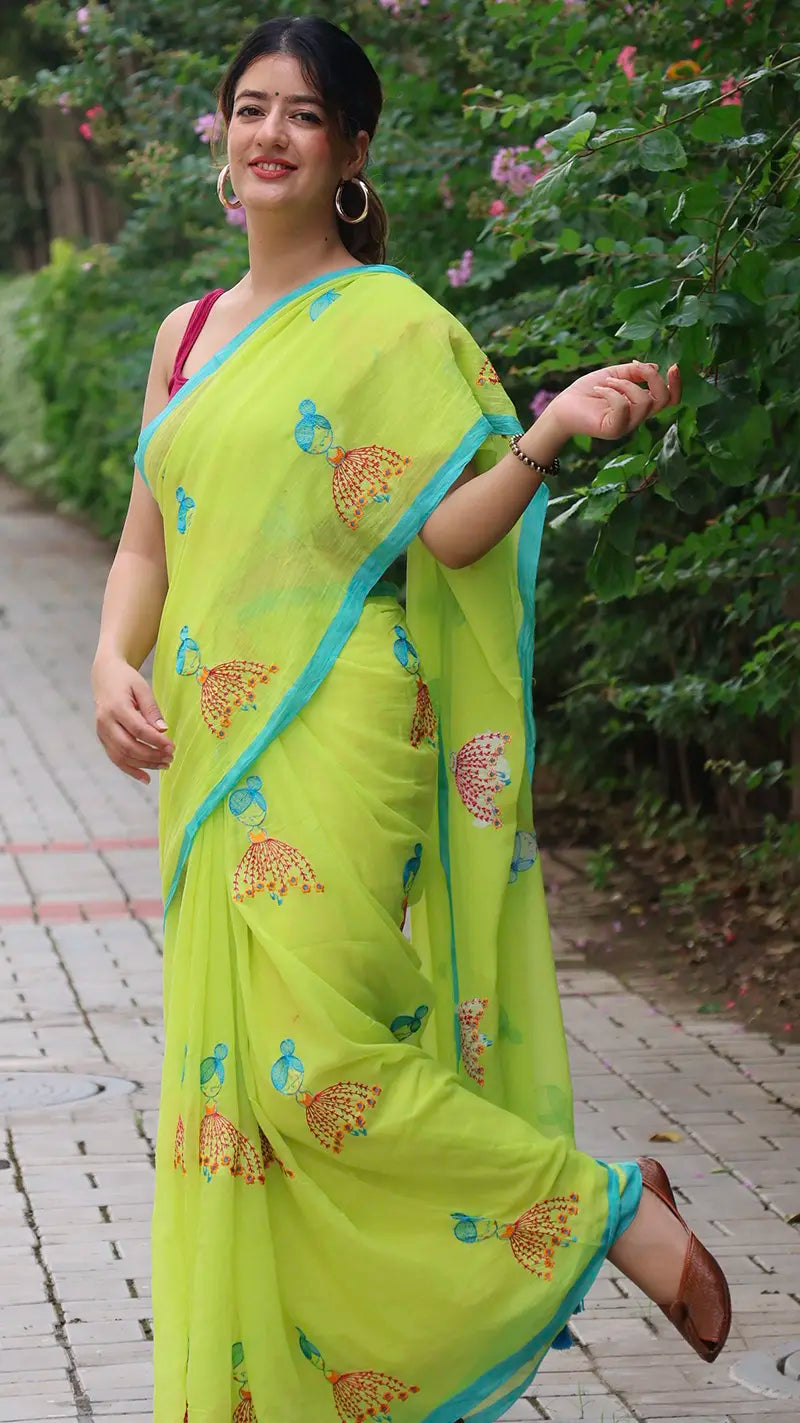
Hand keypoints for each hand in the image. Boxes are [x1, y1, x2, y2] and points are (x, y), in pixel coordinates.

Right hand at [92, 656, 173, 784]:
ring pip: (121, 756)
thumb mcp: (142, 688)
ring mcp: (101, 732)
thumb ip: (152, 710)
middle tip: (170, 758)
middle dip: (151, 756)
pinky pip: (115, 758)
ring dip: (144, 764)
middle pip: (128, 746)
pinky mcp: (102, 739)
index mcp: (116, 707)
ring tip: (164, 766)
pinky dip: (130, 770)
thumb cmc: (126, 680)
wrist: (105, 676)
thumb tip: (163, 731)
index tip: (172, 746)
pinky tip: (146, 778)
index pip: (138, 730)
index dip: (156, 741)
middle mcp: (105, 722)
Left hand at [546, 360, 680, 442]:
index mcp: (639, 404)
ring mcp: (626, 426)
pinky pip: (624, 408)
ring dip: (625, 384)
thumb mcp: (614, 374)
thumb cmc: (587, 391)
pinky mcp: (613, 430)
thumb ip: (635, 372)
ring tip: (606, 383)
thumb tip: (655, 367)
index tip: (674, 366)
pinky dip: (613, 393)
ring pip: (644, 402)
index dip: (676, 385)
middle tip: (635, 368)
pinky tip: (600, 389)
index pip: (669, 400)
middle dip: (654, 379)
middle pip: (663, 400)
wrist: (562, 405)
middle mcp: (636, 417)